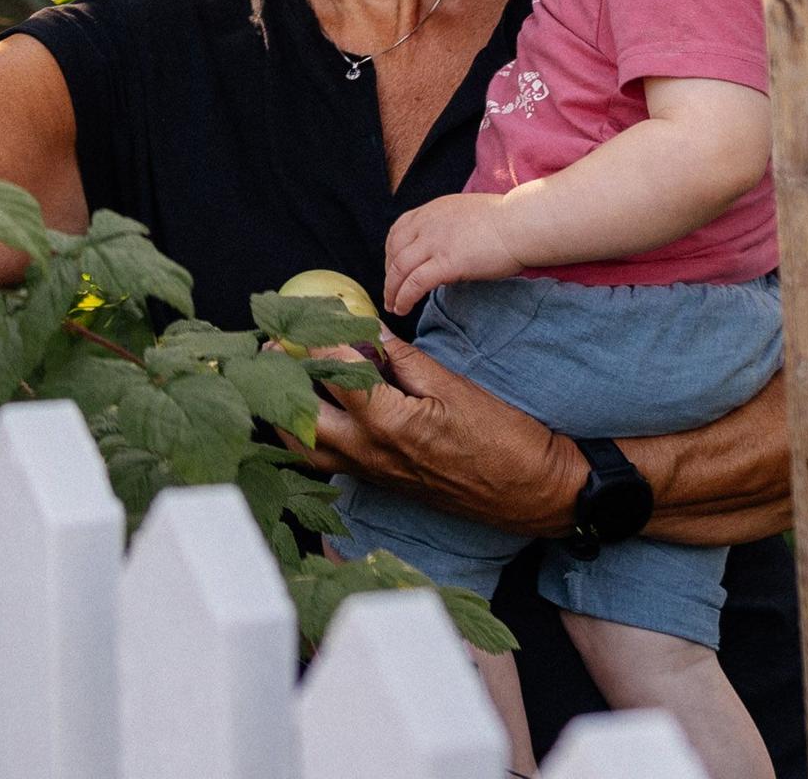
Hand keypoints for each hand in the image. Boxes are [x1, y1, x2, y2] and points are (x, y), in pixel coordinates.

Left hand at [302, 329, 585, 540]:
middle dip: (283, 376)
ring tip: (281, 376)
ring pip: (304, 446)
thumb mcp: (454, 386)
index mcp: (389, 424)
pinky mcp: (378, 483)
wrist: (533, 493)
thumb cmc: (503, 438)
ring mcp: (371, 473)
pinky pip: (324, 461)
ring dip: (286, 410)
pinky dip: (305, 436)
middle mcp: (370, 453)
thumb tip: (368, 328)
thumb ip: (402, 358)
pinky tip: (306, 411)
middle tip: (274, 344)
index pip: (333, 373)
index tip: (300, 314)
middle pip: (302, 414)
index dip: (314, 339)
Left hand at [382, 190, 528, 313]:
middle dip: (388, 274)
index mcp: (433, 210)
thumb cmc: (507, 220)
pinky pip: (415, 282)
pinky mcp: (446, 262)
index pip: (398, 230)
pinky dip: (404, 297)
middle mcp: (428, 223)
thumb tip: (446, 247)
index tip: (393, 268)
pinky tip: (403, 307)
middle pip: (393, 250)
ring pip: (399, 268)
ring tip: (393, 306)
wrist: (522, 222)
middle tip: (389, 292)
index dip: (391, 252)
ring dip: (391, 290)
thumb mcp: (466, 214)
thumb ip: (449, 227)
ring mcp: (435, 242)